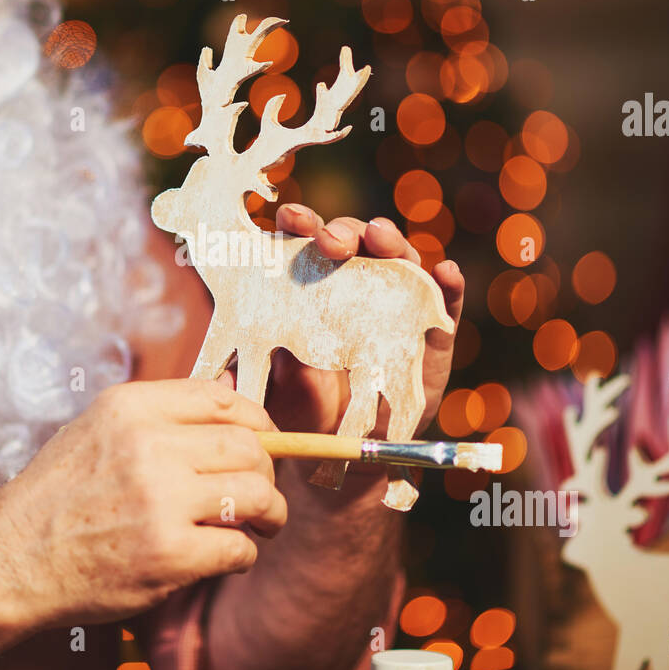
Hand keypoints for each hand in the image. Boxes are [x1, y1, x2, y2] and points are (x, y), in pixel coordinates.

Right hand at [0, 379, 285, 628]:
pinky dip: (243, 554)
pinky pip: (238, 547)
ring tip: (261, 524)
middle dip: (268, 471)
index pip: (223, 399)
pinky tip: (225, 556)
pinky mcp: (169, 554)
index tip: (266, 441)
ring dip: (269, 513)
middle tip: (262, 492)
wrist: (12, 560)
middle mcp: (148, 446)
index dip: (258, 422)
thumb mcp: (98, 428)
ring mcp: (160, 501)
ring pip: (256, 494)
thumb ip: (161, 413)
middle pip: (249, 447)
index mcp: (131, 408)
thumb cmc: (58, 496)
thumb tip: (229, 388)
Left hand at [260, 204, 465, 441]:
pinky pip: (445, 306)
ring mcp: (398, 307)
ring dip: (393, 244)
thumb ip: (250, 376)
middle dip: (344, 232)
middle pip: (356, 243)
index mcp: (312, 287)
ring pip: (400, 263)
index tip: (290, 219)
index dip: (300, 225)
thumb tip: (219, 376)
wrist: (347, 451)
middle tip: (332, 241)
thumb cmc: (304, 407)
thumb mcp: (272, 387)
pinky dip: (449, 287)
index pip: (306, 243)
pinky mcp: (432, 336)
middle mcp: (357, 287)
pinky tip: (446, 272)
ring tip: (382, 237)